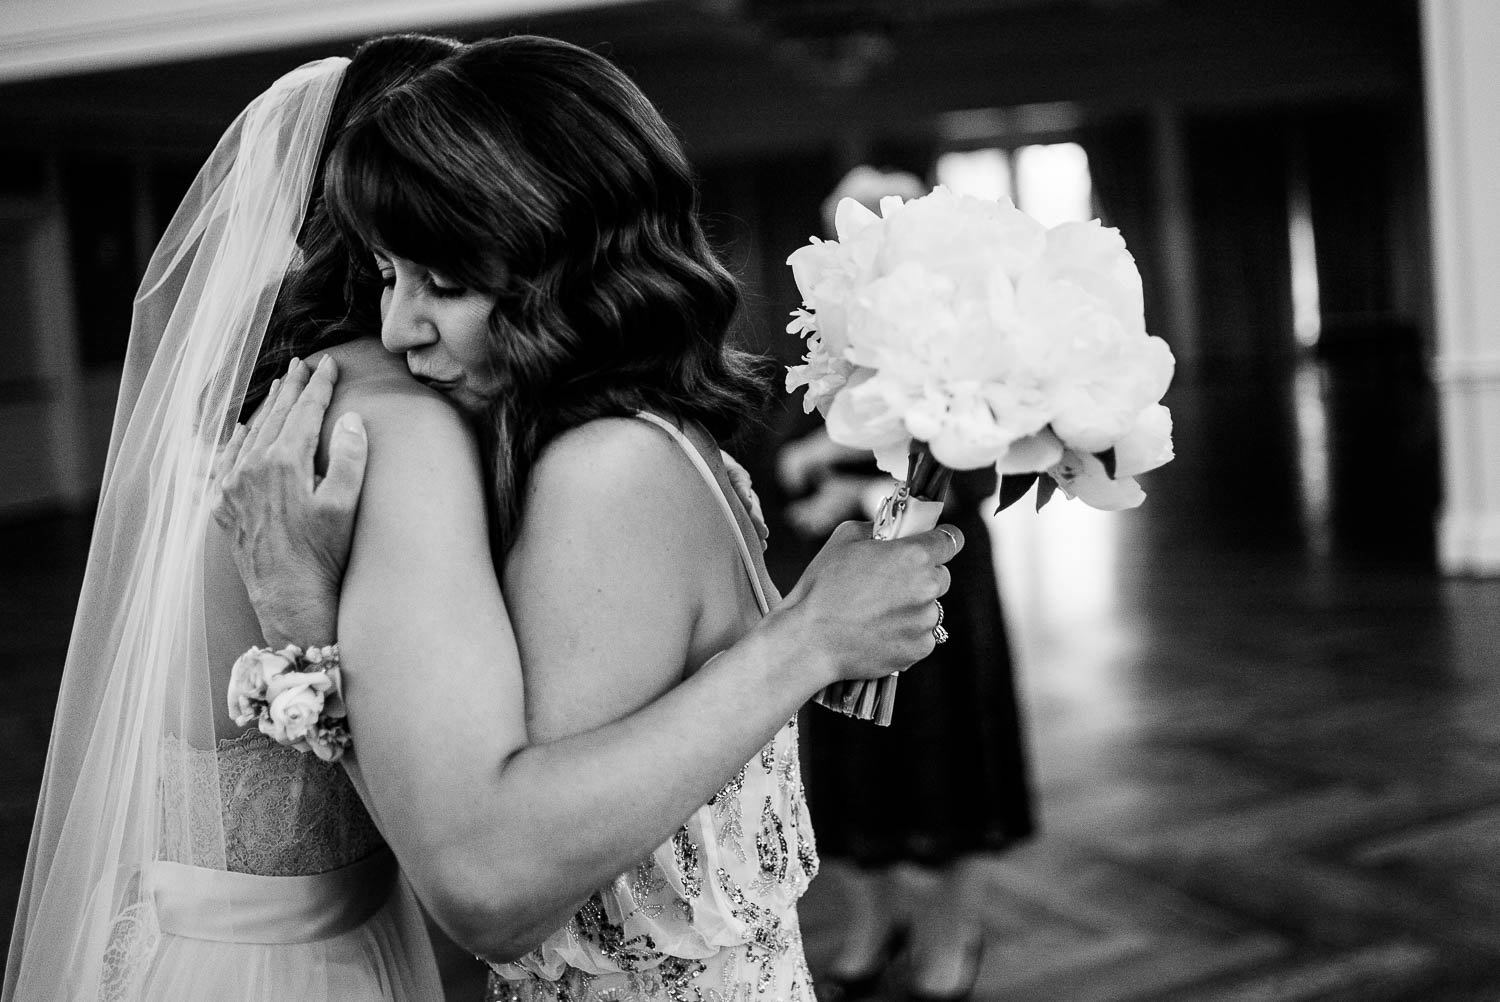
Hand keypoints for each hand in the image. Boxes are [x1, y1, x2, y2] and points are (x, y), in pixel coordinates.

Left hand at [212, 355, 367, 645]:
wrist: (289, 596)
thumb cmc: (323, 555)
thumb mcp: (345, 506)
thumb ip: (350, 458)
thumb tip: (350, 419)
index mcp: (285, 462)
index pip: (305, 411)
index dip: (319, 385)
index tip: (329, 363)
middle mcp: (252, 467)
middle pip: (275, 415)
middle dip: (292, 387)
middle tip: (303, 364)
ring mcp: (232, 485)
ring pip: (250, 432)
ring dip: (267, 408)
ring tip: (280, 387)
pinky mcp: (224, 504)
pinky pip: (228, 458)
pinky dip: (240, 438)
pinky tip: (245, 430)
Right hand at [776, 520, 962, 684]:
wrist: (810, 640)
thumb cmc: (822, 586)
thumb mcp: (844, 538)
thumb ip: (878, 528)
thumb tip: (892, 530)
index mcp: (914, 555)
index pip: (951, 540)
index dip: (940, 540)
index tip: (934, 544)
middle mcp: (927, 587)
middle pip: (941, 576)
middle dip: (922, 576)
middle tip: (890, 583)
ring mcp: (925, 621)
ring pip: (930, 608)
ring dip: (913, 607)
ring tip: (876, 612)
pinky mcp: (919, 649)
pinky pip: (922, 635)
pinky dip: (906, 633)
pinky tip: (878, 631)